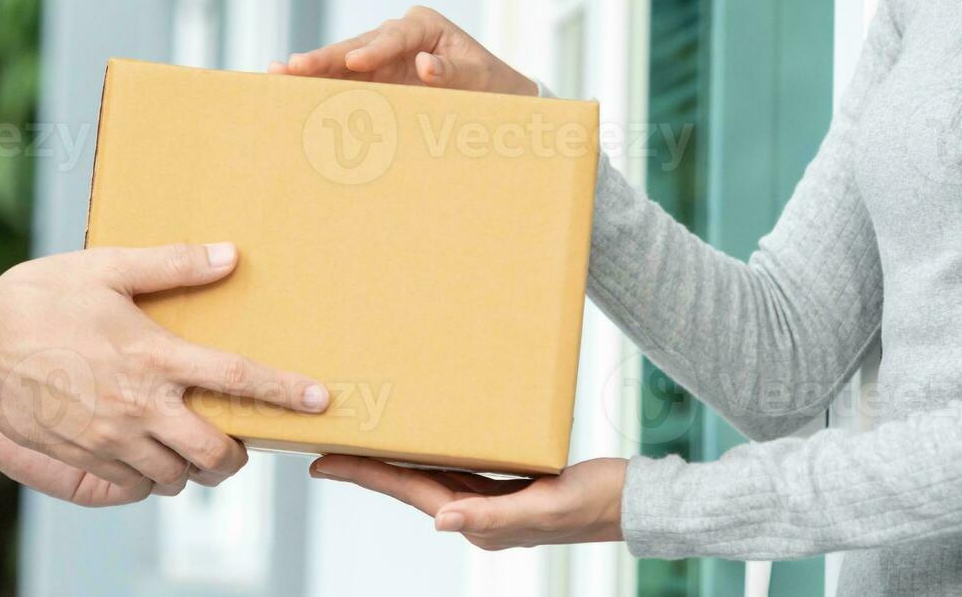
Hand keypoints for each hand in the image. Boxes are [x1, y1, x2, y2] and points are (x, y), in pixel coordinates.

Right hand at [0, 243, 328, 497]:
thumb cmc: (37, 300)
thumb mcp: (107, 268)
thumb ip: (173, 265)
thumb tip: (230, 255)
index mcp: (155, 354)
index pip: (237, 377)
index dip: (284, 392)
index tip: (319, 401)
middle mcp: (140, 405)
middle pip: (214, 452)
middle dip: (237, 454)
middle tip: (237, 441)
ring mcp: (111, 438)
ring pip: (176, 476)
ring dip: (193, 468)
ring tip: (190, 447)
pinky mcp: (83, 458)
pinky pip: (134, 486)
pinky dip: (151, 478)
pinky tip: (146, 456)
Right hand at [271, 5, 538, 96]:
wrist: (497, 99)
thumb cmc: (492, 85)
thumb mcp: (480, 79)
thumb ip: (453, 73)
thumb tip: (425, 66)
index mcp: (425, 25)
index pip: (394, 36)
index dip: (373, 50)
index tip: (355, 62)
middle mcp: (398, 34)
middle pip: (358, 45)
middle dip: (326, 57)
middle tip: (293, 65)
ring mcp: (383, 56)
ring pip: (343, 62)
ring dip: (313, 70)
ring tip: (278, 73)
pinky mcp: (376, 77)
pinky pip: (345, 81)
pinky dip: (321, 86)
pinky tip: (291, 87)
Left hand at [310, 455, 625, 549]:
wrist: (637, 502)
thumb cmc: (598, 503)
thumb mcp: (549, 506)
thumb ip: (495, 517)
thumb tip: (440, 520)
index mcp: (482, 522)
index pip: (409, 494)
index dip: (365, 476)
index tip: (324, 463)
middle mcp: (480, 514)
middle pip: (410, 486)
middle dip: (368, 468)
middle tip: (328, 447)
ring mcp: (494, 502)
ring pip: (430, 478)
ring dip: (396, 462)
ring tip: (364, 440)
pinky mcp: (510, 487)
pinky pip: (459, 470)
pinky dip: (433, 455)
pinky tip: (425, 438)